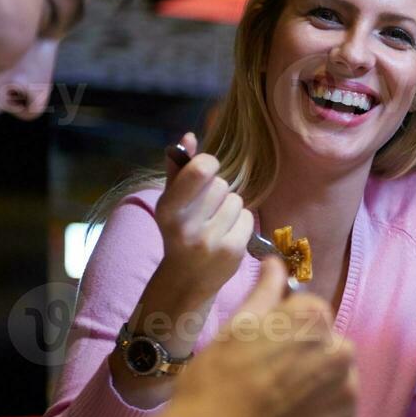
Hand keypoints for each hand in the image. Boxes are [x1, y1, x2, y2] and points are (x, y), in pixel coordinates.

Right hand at [152, 132, 252, 303]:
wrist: (186, 279)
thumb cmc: (179, 232)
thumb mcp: (171, 202)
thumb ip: (179, 169)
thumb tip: (190, 136)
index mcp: (168, 209)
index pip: (199, 171)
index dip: (208, 164)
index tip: (206, 170)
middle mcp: (186, 226)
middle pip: (220, 185)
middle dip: (217, 192)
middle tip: (206, 210)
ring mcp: (210, 241)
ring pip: (236, 200)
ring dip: (229, 208)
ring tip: (215, 224)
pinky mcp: (232, 251)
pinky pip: (247, 218)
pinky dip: (240, 223)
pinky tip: (226, 235)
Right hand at [169, 258, 357, 416]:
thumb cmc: (215, 384)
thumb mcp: (234, 329)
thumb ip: (265, 292)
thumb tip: (275, 263)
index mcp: (313, 318)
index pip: (308, 310)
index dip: (282, 328)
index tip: (261, 349)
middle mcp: (341, 348)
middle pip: (325, 344)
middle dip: (303, 355)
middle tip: (266, 380)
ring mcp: (349, 389)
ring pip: (335, 377)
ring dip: (315, 385)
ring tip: (277, 406)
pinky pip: (338, 410)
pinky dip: (320, 415)